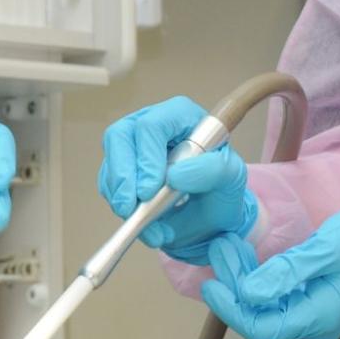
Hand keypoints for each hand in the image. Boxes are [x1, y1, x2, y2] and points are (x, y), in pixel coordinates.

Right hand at [97, 96, 256, 263]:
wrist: (211, 215)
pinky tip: (141, 221)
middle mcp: (151, 125)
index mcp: (180, 115)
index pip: (153, 125)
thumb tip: (175, 176)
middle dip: (122, 176)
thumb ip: (212, 171)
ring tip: (143, 223)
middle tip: (129, 207)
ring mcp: (132, 146)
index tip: (149, 190)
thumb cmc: (222, 188)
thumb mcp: (231, 178)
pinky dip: (119, 205)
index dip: (146, 156)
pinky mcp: (121, 170)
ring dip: (120, 195)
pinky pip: (108, 184)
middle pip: (119, 136)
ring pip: (110, 162)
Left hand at [200, 185, 339, 338]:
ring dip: (240, 277)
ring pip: (261, 305)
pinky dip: (253, 276)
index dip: (232, 310)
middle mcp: (312, 325)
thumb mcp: (324, 250)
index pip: (263, 329)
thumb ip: (286, 273)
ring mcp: (308, 314)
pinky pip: (271, 295)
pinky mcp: (304, 299)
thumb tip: (248, 294)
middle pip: (259, 316)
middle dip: (234, 285)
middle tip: (219, 247)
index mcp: (319, 319)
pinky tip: (241, 253)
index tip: (211, 283)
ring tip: (226, 244)